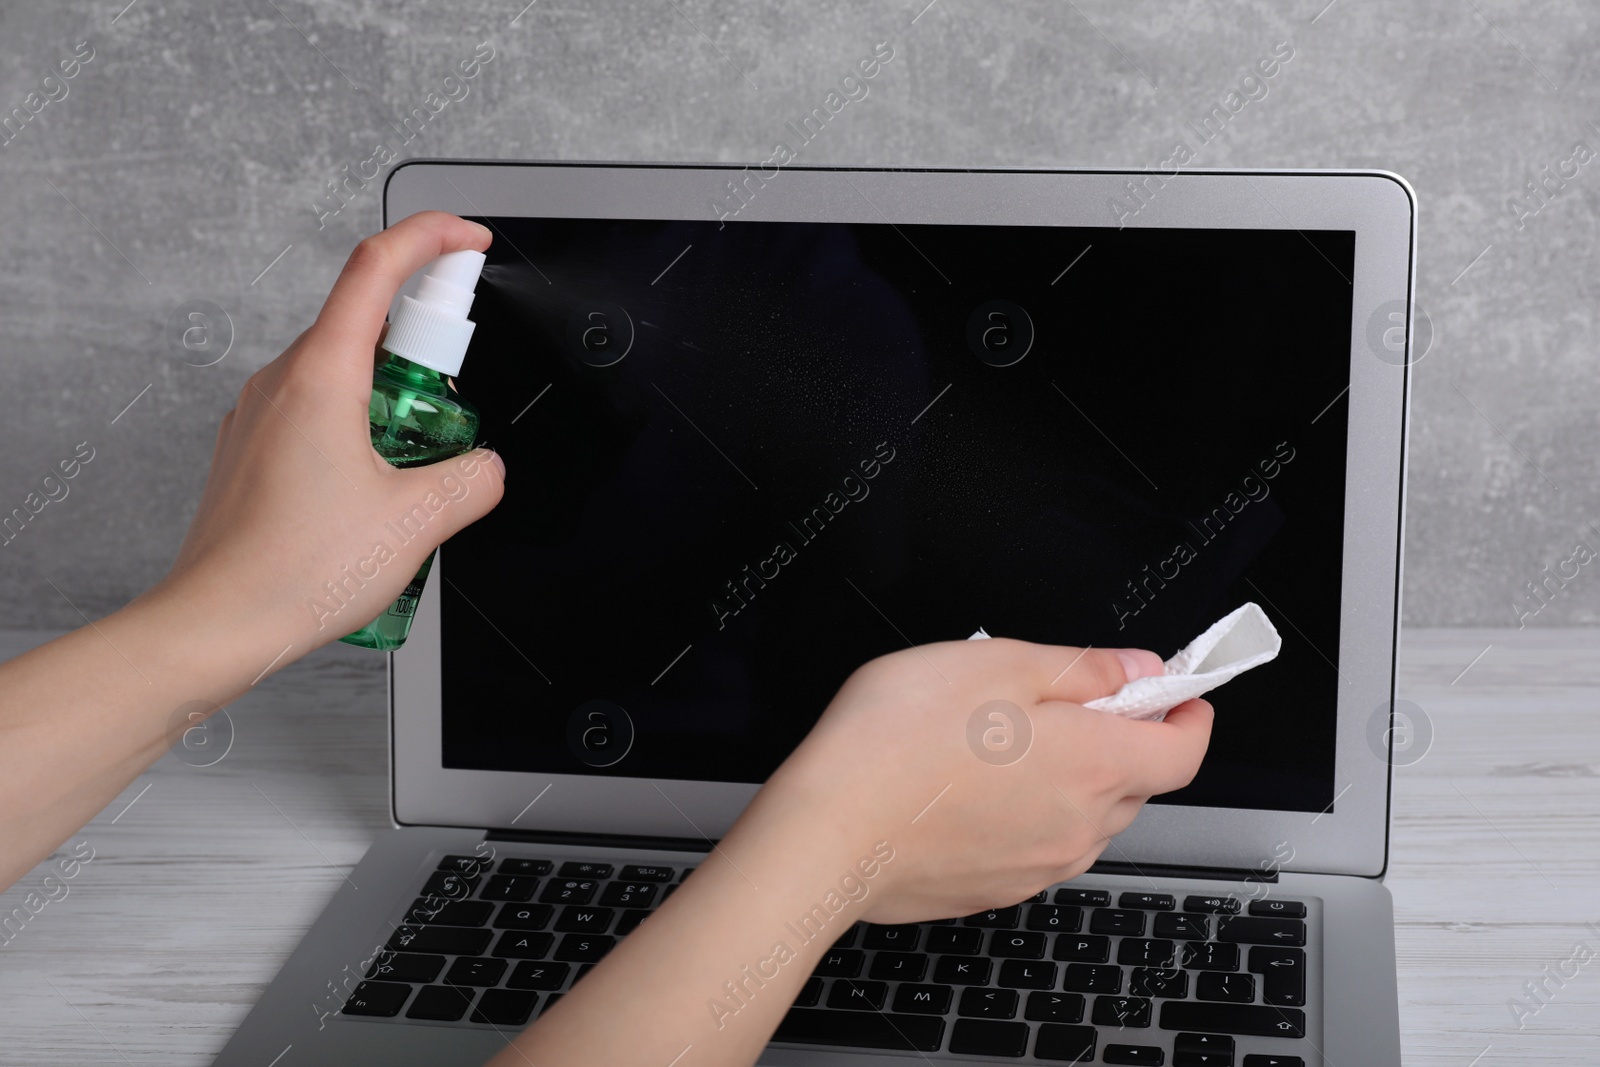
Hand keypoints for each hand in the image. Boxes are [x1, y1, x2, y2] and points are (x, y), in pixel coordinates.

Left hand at [153, 211, 505, 653]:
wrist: (217, 623)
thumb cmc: (293, 571)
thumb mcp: (417, 521)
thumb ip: (471, 479)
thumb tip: (485, 468)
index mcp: (321, 377)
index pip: (376, 267)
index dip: (430, 238)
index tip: (467, 242)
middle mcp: (282, 383)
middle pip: (364, 321)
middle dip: (425, 343)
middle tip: (459, 395)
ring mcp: (260, 414)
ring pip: (342, 371)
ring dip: (395, 395)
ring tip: (420, 459)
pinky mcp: (253, 450)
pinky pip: (317, 411)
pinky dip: (361, 426)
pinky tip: (380, 485)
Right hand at [763, 638, 1212, 923]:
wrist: (826, 835)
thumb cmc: (896, 743)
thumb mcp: (996, 665)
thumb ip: (1082, 668)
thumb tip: (1136, 669)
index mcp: (1094, 764)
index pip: (1186, 750)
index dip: (1188, 713)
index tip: (1175, 691)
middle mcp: (1080, 826)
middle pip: (1136, 782)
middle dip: (1118, 738)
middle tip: (1062, 700)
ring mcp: (1039, 866)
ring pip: (1085, 815)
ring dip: (1069, 778)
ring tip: (997, 740)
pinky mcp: (997, 889)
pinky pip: (1037, 844)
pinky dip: (1024, 812)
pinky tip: (968, 784)